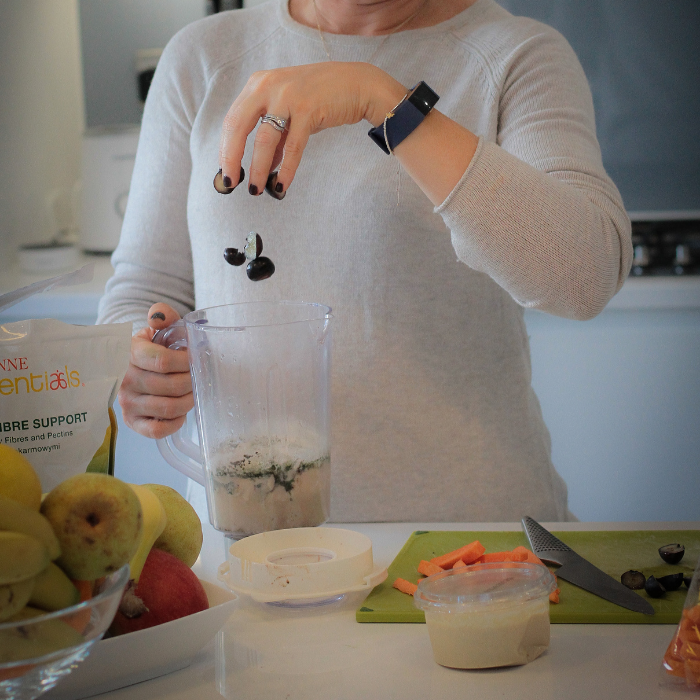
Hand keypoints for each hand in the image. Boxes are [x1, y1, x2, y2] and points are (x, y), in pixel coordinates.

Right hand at [117, 303, 193, 439]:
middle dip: (192, 381)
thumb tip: (161, 315)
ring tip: (192, 392)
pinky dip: (175, 422)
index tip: (195, 358)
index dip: (187, 361)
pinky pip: (158, 430)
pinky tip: (180, 412)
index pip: (164, 361)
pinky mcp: (131, 421)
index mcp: (130, 354)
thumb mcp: (155, 329)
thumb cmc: (149, 348)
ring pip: (169, 408)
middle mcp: (124, 379)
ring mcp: (127, 402)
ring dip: (189, 401)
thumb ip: (162, 316)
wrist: (129, 366)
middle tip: (198, 377)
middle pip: (172, 386)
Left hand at [218, 62, 404, 195]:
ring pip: (264, 140)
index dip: (225, 149)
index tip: (226, 172)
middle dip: (231, 159)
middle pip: (237, 126)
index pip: (232, 120)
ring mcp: (287, 96)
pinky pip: (292, 146)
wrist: (356, 85)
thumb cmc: (321, 99)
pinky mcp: (308, 108)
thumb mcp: (290, 114)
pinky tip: (281, 184)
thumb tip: (262, 169)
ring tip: (255, 189)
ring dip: (257, 169)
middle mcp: (268, 86)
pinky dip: (286, 169)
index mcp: (258, 84)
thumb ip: (274, 139)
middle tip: (230, 184)